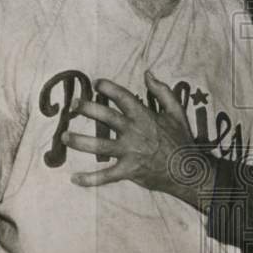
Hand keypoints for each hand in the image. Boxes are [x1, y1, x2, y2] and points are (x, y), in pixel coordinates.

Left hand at [62, 70, 212, 205]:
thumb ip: (162, 91)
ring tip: (64, 137)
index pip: (122, 96)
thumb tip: (148, 73)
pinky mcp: (128, 171)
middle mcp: (134, 132)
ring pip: (99, 146)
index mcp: (144, 116)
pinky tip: (74, 178)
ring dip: (79, 141)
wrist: (188, 170)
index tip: (96, 83)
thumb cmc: (181, 140)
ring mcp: (129, 152)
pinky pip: (106, 176)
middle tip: (73, 105)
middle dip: (86, 108)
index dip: (107, 87)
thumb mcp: (176, 112)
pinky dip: (90, 179)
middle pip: (105, 116)